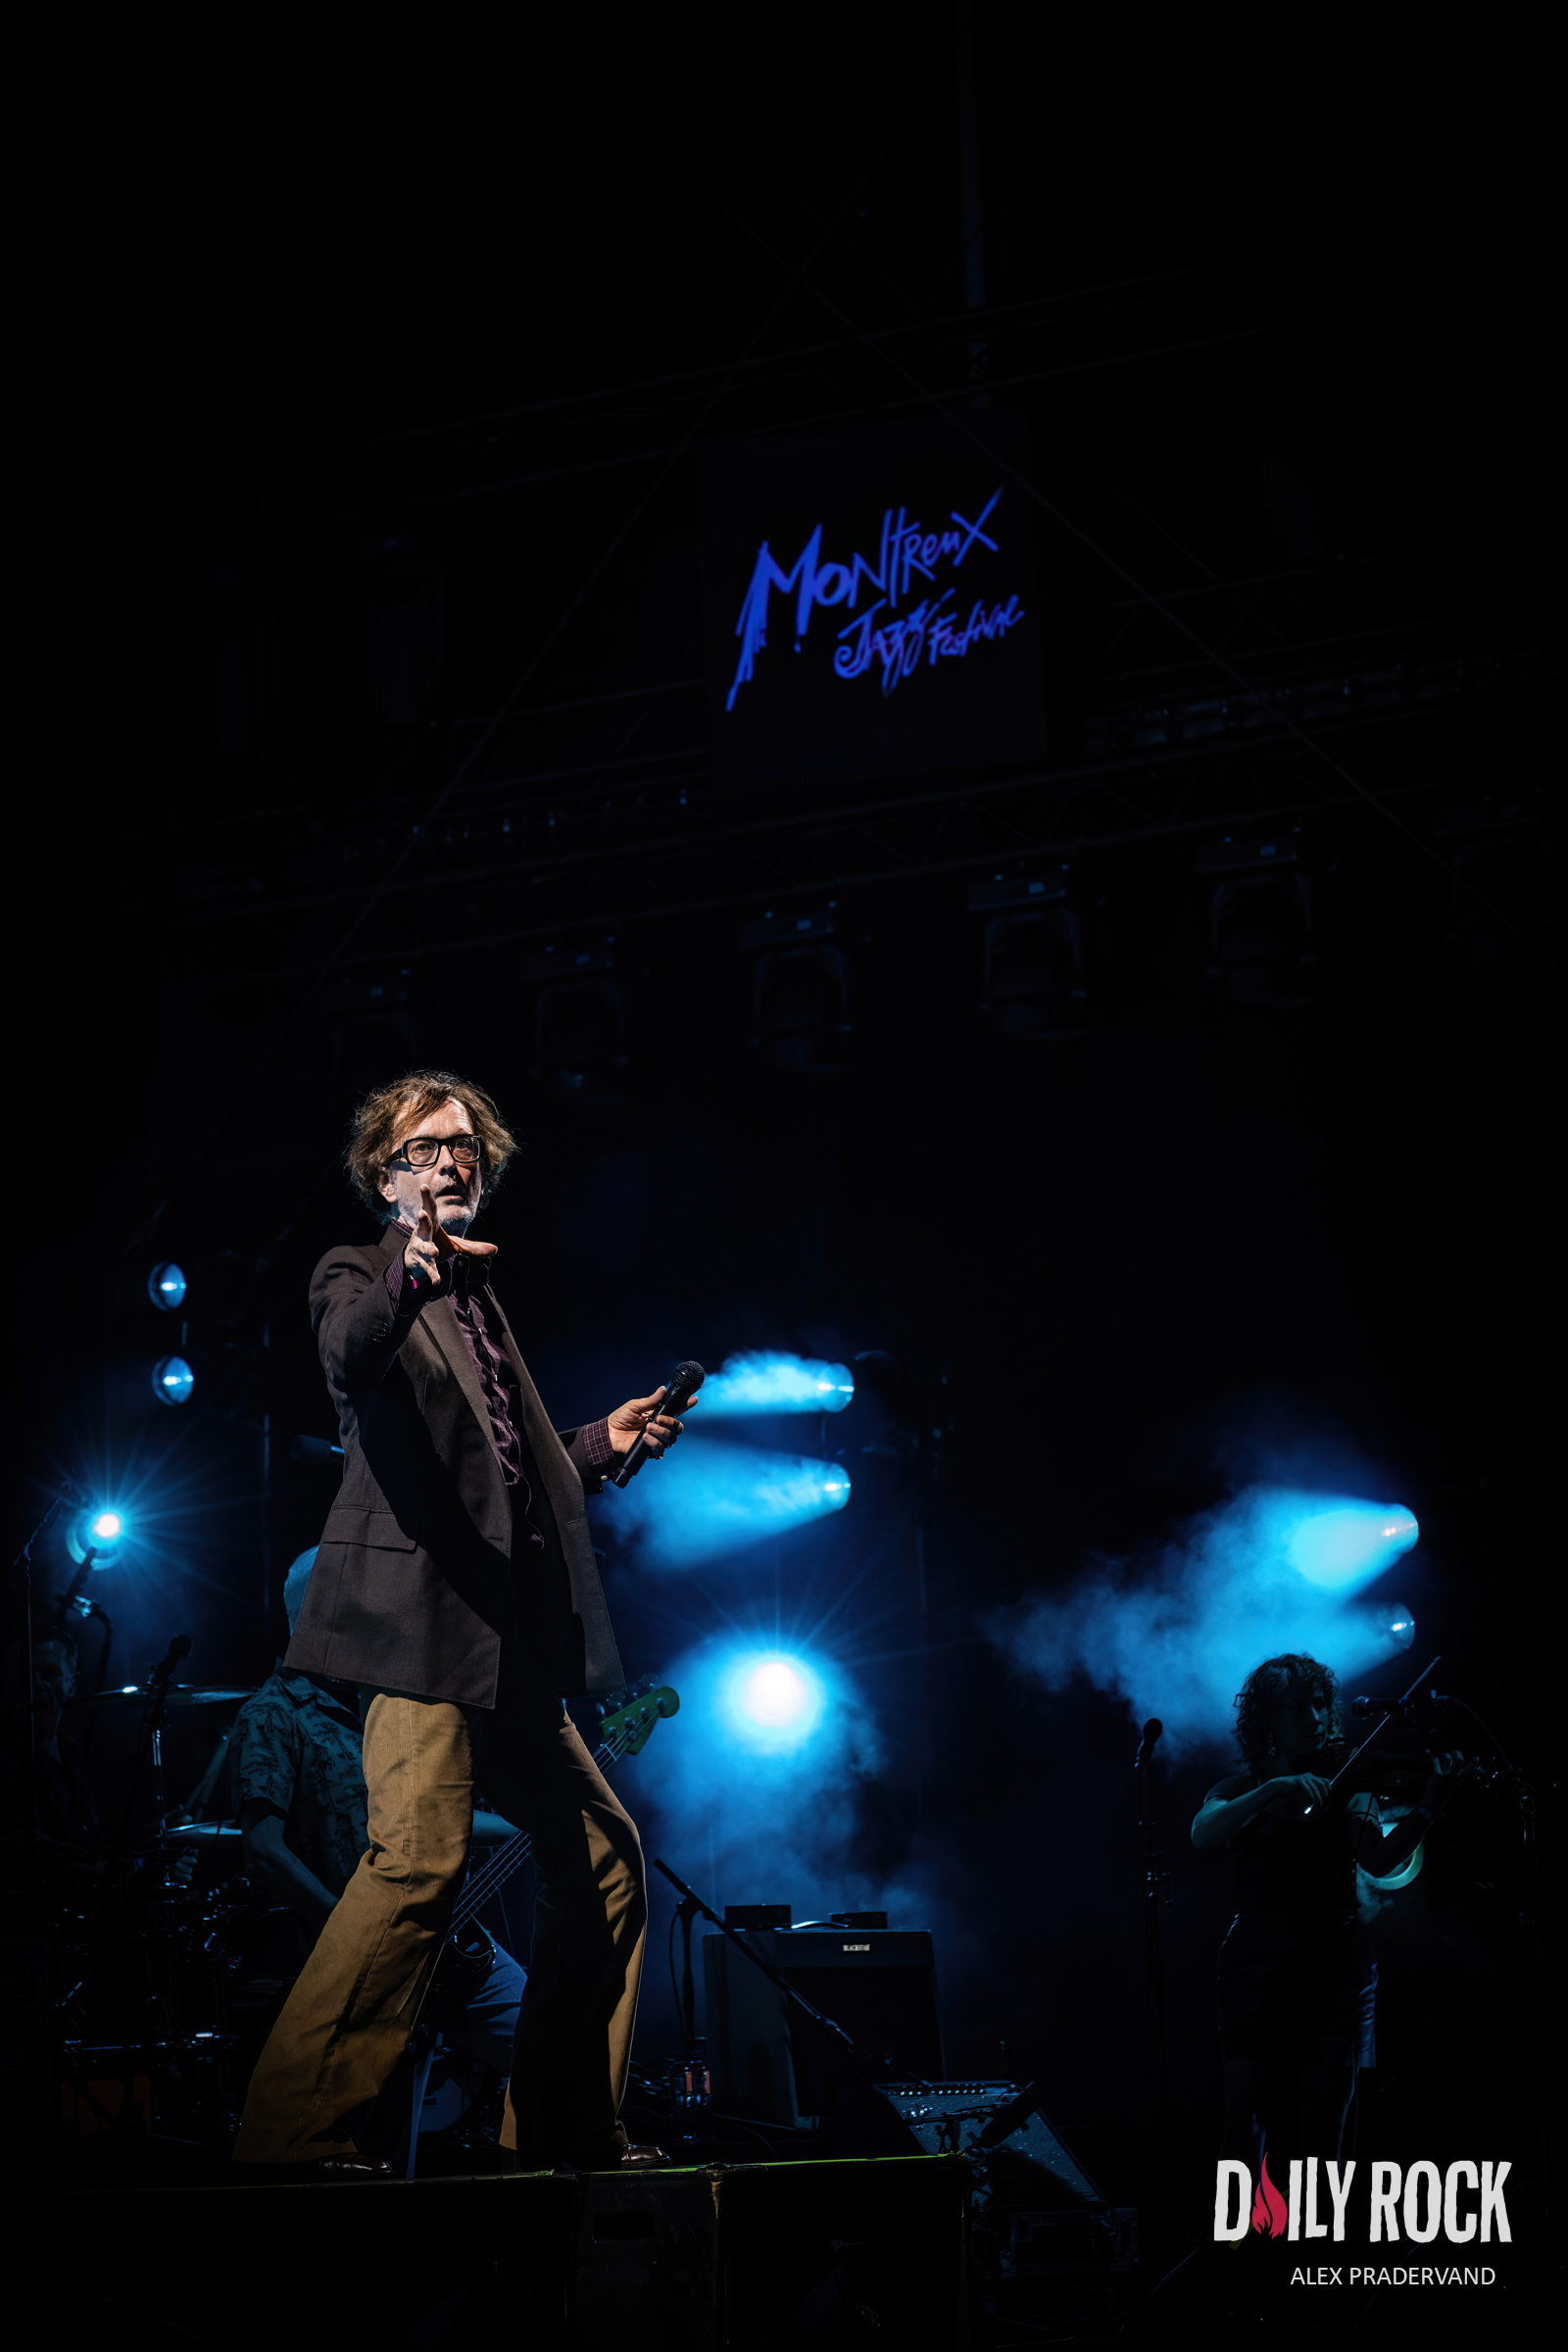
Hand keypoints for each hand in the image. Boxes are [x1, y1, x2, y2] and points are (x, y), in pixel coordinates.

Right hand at [403, 1186, 497, 1301]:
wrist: (416, 1261)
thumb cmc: (436, 1245)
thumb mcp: (456, 1245)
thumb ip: (474, 1247)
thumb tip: (496, 1250)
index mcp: (432, 1225)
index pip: (429, 1208)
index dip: (426, 1197)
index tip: (423, 1185)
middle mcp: (423, 1234)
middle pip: (422, 1225)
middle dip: (422, 1220)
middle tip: (421, 1213)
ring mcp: (420, 1248)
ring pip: (423, 1247)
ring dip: (429, 1249)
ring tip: (434, 1252)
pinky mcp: (420, 1262)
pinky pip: (427, 1268)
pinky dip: (432, 1274)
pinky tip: (436, 1281)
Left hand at [606, 1386, 687, 1472]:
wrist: (609, 1434)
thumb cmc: (621, 1418)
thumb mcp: (635, 1406)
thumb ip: (650, 1400)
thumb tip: (663, 1389)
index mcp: (659, 1415)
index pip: (676, 1410)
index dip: (686, 1405)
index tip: (693, 1399)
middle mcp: (660, 1427)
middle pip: (678, 1428)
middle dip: (672, 1422)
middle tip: (659, 1419)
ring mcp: (657, 1439)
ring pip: (671, 1439)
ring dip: (661, 1432)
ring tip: (648, 1428)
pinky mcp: (650, 1450)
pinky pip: (660, 1449)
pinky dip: (655, 1442)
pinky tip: (645, 1438)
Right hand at [1270, 1772, 1331, 1814]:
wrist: (1277, 1789)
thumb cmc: (1291, 1792)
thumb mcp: (1304, 1795)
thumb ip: (1313, 1797)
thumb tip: (1324, 1802)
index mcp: (1312, 1778)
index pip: (1326, 1781)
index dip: (1330, 1789)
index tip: (1330, 1799)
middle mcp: (1309, 1776)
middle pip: (1323, 1783)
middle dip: (1325, 1794)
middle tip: (1324, 1803)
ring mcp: (1304, 1777)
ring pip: (1316, 1787)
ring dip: (1319, 1797)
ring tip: (1319, 1805)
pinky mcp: (1298, 1780)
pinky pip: (1308, 1789)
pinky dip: (1311, 1796)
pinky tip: (1312, 1802)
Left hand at [1420, 1751, 1473, 1812]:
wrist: (1435, 1799)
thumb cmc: (1445, 1790)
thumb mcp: (1455, 1784)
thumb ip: (1458, 1776)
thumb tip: (1461, 1766)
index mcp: (1460, 1778)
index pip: (1470, 1770)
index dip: (1474, 1763)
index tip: (1476, 1756)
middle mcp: (1454, 1776)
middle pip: (1459, 1760)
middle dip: (1458, 1753)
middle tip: (1454, 1752)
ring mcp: (1446, 1775)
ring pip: (1449, 1759)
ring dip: (1446, 1755)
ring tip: (1444, 1757)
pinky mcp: (1437, 1774)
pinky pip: (1437, 1762)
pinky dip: (1435, 1759)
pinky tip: (1435, 1760)